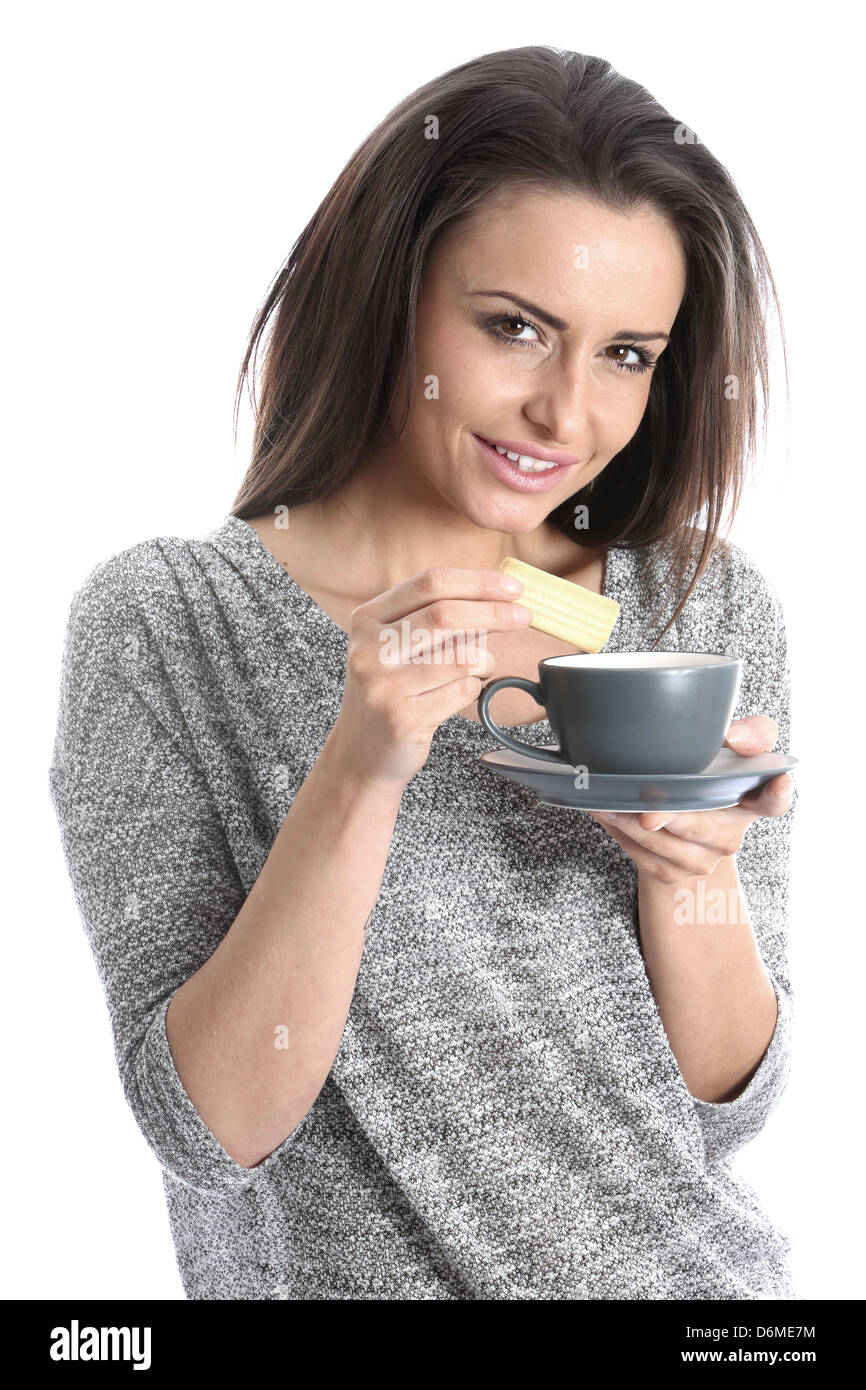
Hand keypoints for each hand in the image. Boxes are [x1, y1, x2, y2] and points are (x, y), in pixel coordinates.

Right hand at [331, 566, 532, 788]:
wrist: (362, 753)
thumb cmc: (391, 692)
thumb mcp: (396, 646)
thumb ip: (433, 619)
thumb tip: (495, 595)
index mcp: (368, 619)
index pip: (429, 584)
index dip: (476, 582)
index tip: (512, 588)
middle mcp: (369, 649)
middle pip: (445, 615)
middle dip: (493, 612)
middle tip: (523, 616)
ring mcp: (383, 685)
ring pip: (460, 657)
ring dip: (484, 660)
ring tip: (479, 668)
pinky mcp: (402, 718)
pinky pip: (462, 691)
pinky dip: (474, 688)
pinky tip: (458, 693)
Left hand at [588, 715, 793, 884]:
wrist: (675, 827)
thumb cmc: (700, 779)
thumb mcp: (722, 751)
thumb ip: (744, 734)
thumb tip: (732, 735)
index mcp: (749, 801)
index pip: (775, 800)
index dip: (779, 792)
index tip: (779, 781)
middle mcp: (730, 835)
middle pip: (703, 826)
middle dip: (675, 818)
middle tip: (648, 811)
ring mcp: (703, 859)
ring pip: (665, 844)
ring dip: (632, 823)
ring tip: (608, 802)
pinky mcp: (673, 873)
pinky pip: (643, 855)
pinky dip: (620, 833)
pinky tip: (606, 813)